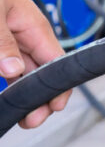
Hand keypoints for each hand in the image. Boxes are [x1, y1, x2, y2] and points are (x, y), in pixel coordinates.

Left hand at [0, 0, 69, 128]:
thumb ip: (3, 41)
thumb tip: (14, 69)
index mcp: (34, 26)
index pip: (56, 63)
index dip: (57, 88)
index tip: (48, 110)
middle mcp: (25, 36)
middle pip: (38, 73)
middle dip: (36, 99)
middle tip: (28, 120)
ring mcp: (9, 41)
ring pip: (19, 73)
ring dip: (17, 92)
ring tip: (13, 112)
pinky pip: (5, 65)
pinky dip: (5, 81)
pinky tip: (3, 93)